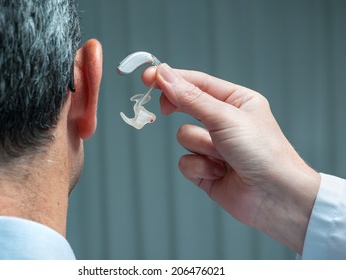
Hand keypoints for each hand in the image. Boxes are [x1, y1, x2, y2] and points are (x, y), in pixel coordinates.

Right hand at [142, 64, 319, 253]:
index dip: (171, 78)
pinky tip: (219, 173)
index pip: (197, 83)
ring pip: (184, 136)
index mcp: (235, 101)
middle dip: (178, 109)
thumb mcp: (225, 118)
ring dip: (200, 147)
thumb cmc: (263, 152)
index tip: (148, 76)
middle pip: (186, 106)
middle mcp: (223, 122)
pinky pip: (185, 161)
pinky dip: (199, 167)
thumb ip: (191, 98)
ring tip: (223, 156)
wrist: (276, 197)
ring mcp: (213, 146)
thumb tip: (164, 76)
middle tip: (164, 108)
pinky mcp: (205, 168)